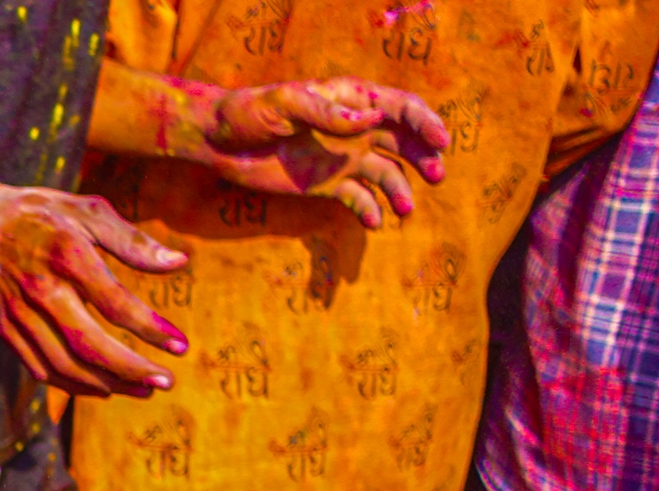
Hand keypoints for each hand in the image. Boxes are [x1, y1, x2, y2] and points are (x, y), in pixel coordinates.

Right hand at [0, 183, 190, 398]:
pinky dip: (74, 385)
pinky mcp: (6, 331)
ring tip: (142, 389)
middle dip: (131, 369)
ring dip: (107, 384)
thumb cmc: (43, 214)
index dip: (151, 329)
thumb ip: (133, 241)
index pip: (116, 303)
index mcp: (68, 255)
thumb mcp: (89, 211)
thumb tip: (179, 262)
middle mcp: (42, 290)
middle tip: (165, 382)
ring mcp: (20, 315)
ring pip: (65, 365)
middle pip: (89, 345)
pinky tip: (102, 387)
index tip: (181, 345)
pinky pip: (41, 369)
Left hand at [202, 77, 447, 227]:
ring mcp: (343, 159)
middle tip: (436, 175)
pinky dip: (369, 211)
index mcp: (352, 100)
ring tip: (406, 209)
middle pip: (403, 142)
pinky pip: (357, 199)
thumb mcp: (286, 104)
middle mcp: (356, 129)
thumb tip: (370, 119)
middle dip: (424, 157)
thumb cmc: (249, 112)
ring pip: (386, 174)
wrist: (218, 143)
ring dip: (401, 190)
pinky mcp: (326, 186)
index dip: (425, 123)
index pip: (401, 108)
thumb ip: (326, 113)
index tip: (440, 142)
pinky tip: (374, 223)